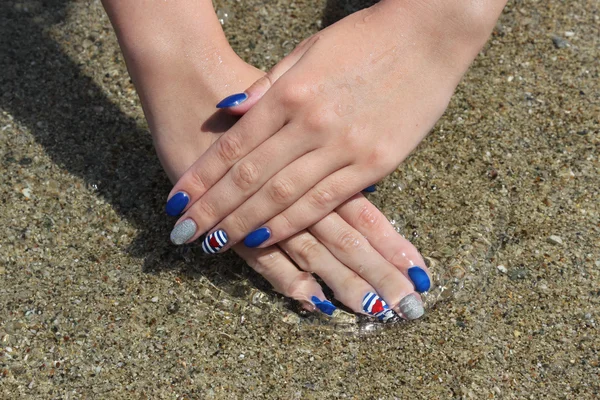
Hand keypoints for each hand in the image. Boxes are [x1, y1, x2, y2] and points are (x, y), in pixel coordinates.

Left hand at [166, 0, 498, 251]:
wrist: (430, 32)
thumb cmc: (364, 37)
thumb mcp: (308, 50)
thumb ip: (266, 86)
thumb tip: (227, 112)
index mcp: (292, 93)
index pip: (233, 148)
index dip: (202, 179)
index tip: (177, 202)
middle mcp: (313, 124)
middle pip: (251, 179)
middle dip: (213, 211)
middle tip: (183, 234)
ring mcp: (346, 146)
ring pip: (284, 198)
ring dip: (244, 225)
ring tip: (214, 245)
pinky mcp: (377, 163)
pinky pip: (326, 202)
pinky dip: (292, 223)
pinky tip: (266, 239)